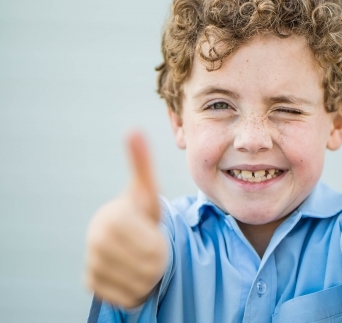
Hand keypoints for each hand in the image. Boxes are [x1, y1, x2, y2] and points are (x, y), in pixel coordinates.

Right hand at [85, 133, 167, 307]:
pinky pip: (129, 298)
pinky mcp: (92, 286)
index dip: (162, 244)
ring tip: (141, 259)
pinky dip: (137, 290)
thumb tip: (133, 130)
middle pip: (150, 269)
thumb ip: (142, 163)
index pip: (154, 250)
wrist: (123, 235)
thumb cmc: (140, 212)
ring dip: (149, 276)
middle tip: (150, 248)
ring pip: (141, 286)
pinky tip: (131, 273)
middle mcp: (95, 243)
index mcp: (111, 219)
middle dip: (158, 261)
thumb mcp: (147, 191)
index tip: (153, 233)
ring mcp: (92, 265)